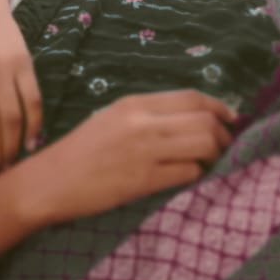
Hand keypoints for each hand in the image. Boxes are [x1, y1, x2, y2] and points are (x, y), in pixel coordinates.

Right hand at [18, 90, 237, 225]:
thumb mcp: (109, 120)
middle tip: (222, 147)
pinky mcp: (143, 179)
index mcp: (133, 104)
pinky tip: (189, 178)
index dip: (219, 107)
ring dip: (214, 155)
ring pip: (202, 144)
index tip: (230, 119)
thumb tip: (186, 120)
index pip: (192, 97)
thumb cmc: (78, 153)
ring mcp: (144, 151)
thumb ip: (145, 117)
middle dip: (222, 134)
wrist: (48, 182)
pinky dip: (197, 175)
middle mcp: (142, 122)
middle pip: (204, 119)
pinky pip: (188, 172)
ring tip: (209, 163)